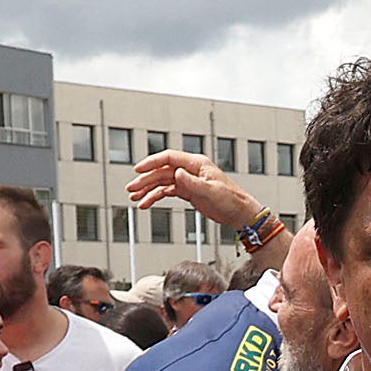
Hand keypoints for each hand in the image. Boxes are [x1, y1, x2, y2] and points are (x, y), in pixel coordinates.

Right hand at [126, 148, 259, 233]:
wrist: (239, 212)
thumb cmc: (230, 199)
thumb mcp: (211, 191)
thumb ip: (192, 182)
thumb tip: (177, 173)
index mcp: (196, 163)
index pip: (169, 158)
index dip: (152, 162)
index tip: (138, 170)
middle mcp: (190, 170)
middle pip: (162, 171)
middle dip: (145, 179)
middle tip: (131, 188)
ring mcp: (188, 180)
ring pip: (162, 182)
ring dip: (148, 189)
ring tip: (135, 197)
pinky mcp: (187, 191)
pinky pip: (167, 192)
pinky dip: (156, 197)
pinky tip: (146, 203)